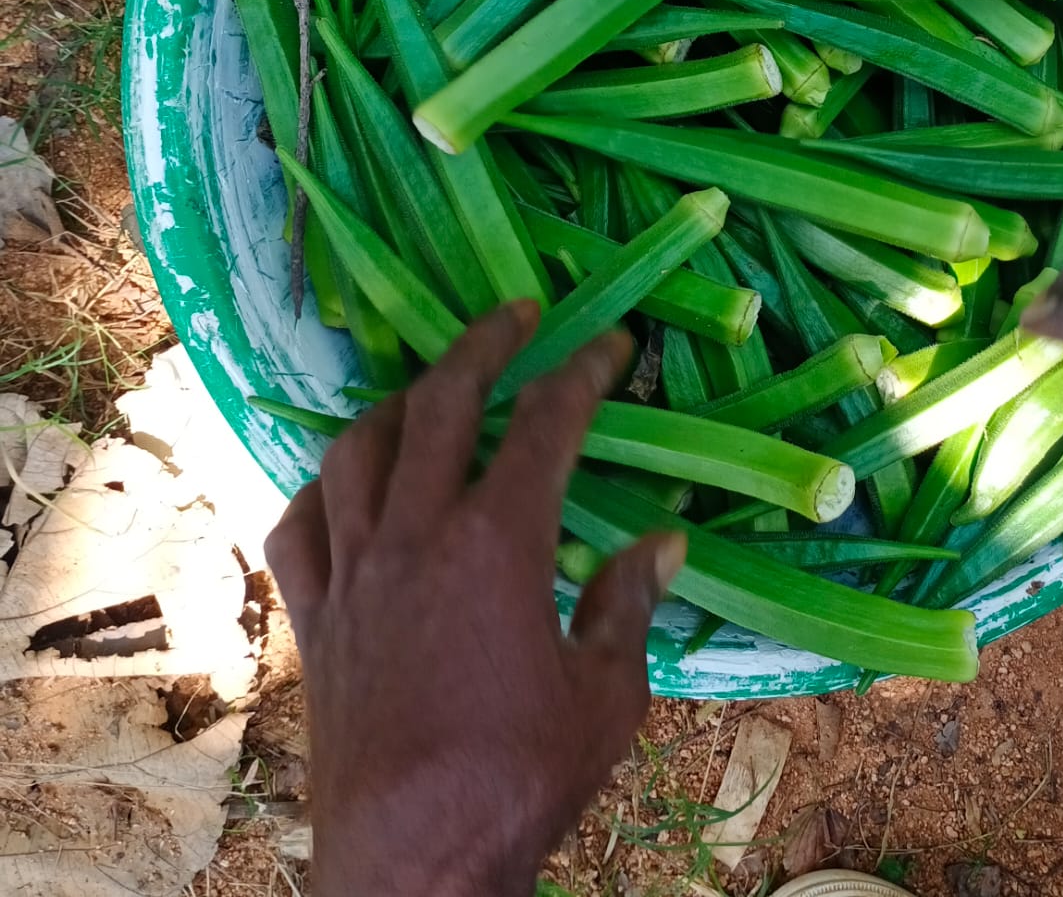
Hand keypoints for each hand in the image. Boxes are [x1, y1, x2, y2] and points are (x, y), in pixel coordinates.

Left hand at [265, 303, 684, 896]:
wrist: (411, 860)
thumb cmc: (519, 777)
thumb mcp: (606, 694)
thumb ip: (628, 605)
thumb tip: (664, 543)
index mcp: (496, 543)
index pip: (546, 423)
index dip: (584, 372)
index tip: (612, 344)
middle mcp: (416, 534)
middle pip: (444, 403)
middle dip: (484, 344)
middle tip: (518, 315)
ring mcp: (353, 570)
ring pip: (361, 447)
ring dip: (402, 402)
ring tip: (434, 387)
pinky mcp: (313, 615)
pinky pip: (302, 522)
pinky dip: (327, 485)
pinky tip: (350, 481)